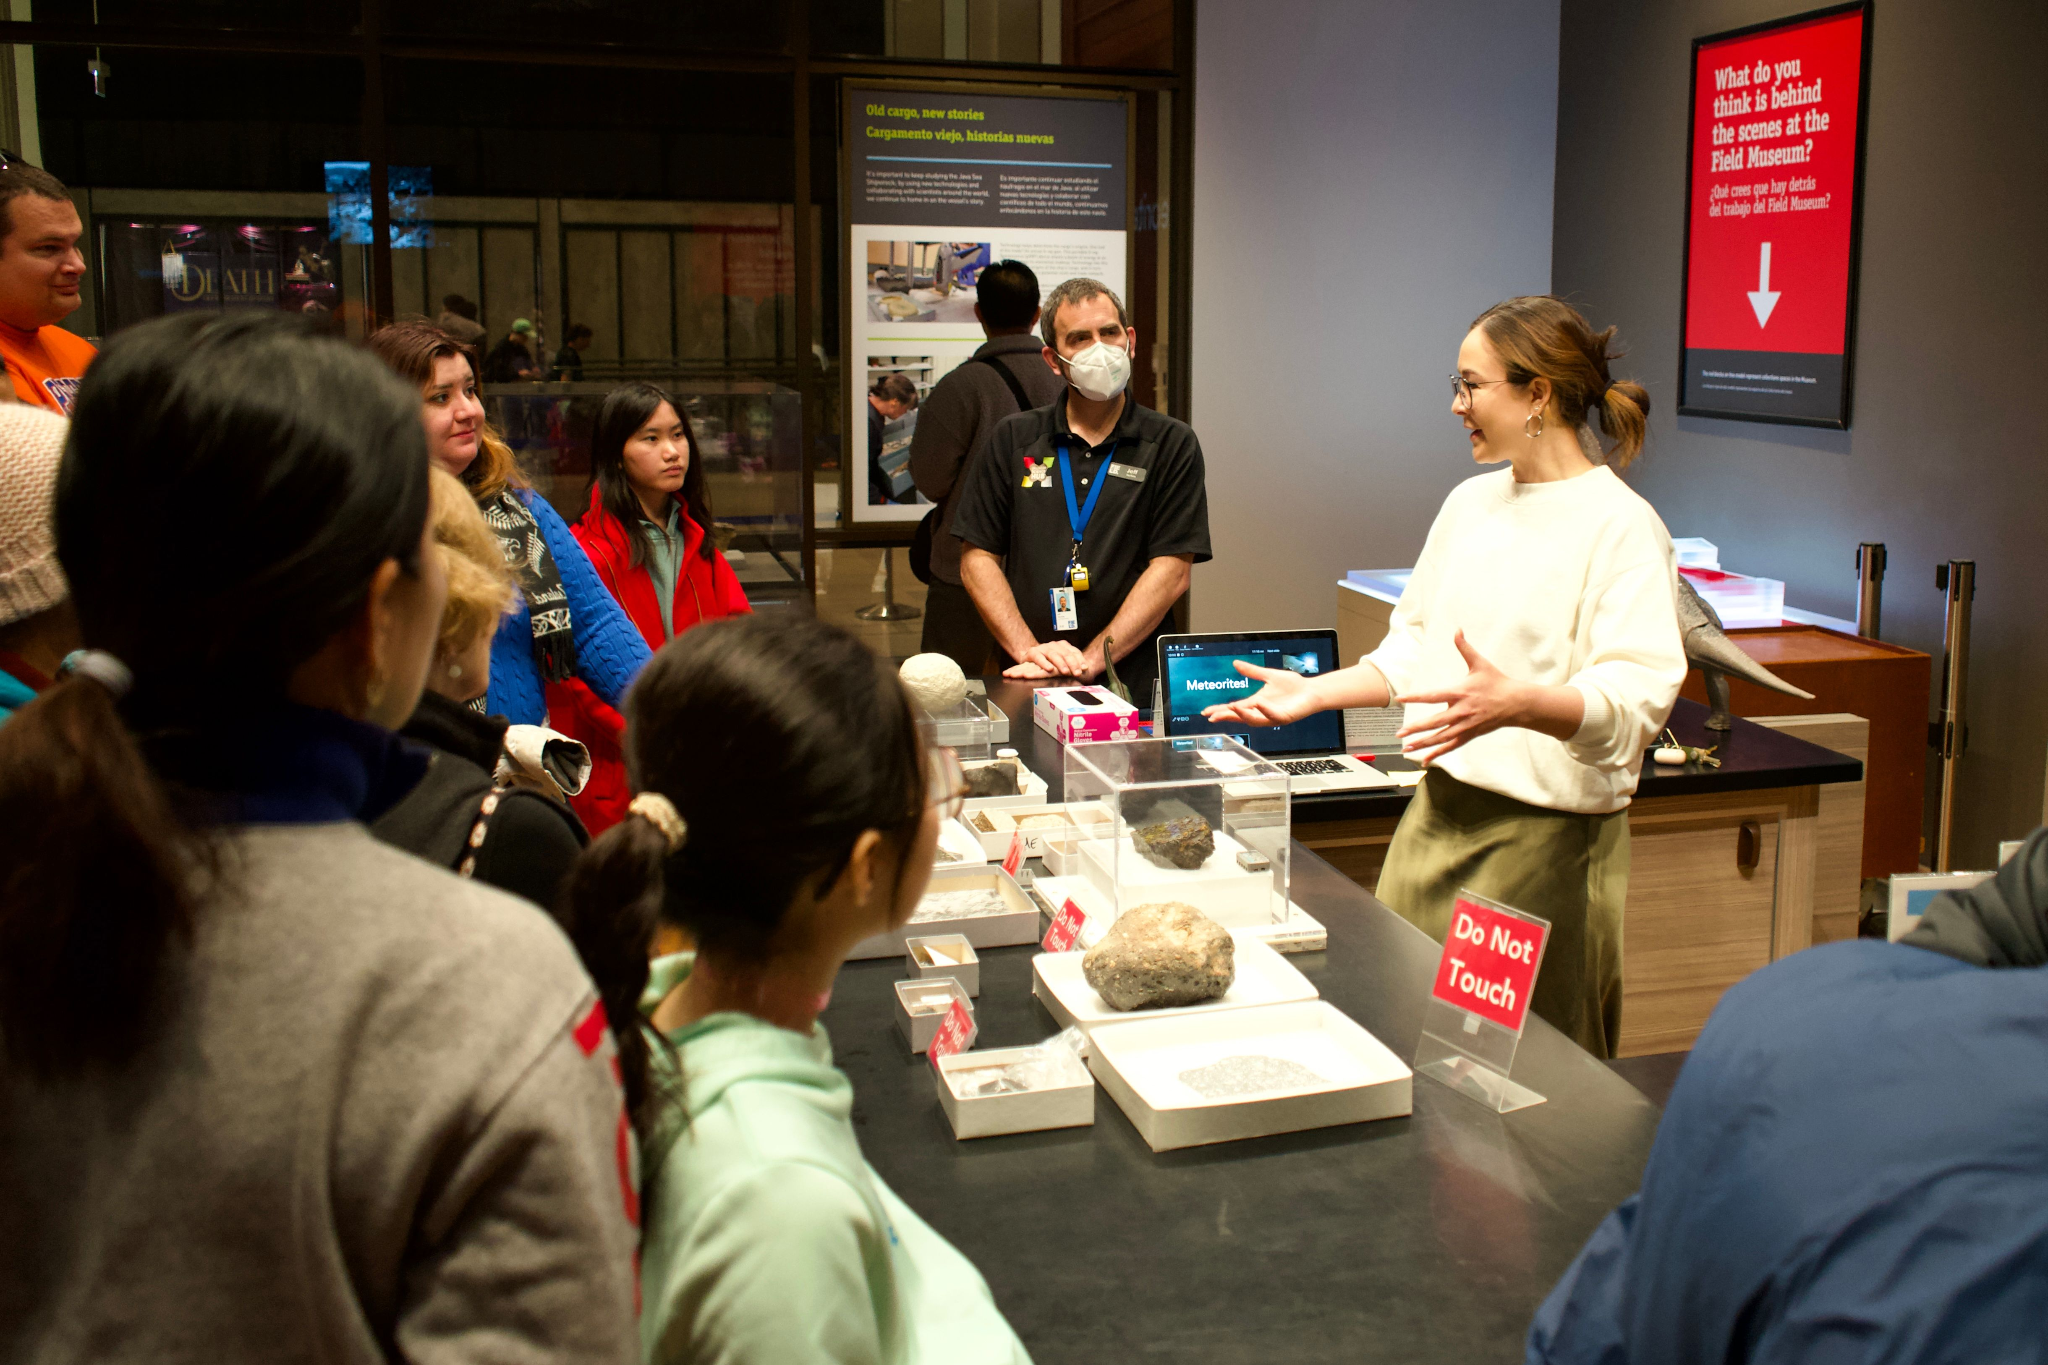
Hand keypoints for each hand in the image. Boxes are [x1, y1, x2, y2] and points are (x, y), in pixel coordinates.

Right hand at [1003, 639, 1090, 679]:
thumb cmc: (1048, 664)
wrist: (1028, 660)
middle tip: (1077, 673)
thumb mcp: (1062, 665)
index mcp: (1063, 646)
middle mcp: (1053, 645)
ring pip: (1053, 654)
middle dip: (1072, 663)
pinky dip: (1044, 663)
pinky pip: (1038, 657)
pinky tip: (1049, 669)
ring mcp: (1043, 648)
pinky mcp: (1032, 652)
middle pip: (1065, 653)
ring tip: (1065, 672)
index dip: (1080, 660)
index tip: (1085, 669)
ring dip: (1060, 663)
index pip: (1074, 652)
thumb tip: (1085, 668)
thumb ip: (1073, 665)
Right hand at [1199, 661, 1320, 727]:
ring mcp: (1273, 716)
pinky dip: (1264, 709)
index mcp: (1256, 703)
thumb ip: (1252, 671)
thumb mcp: (1268, 675)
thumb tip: (1236, 664)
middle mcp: (1262, 712)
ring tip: (1231, 708)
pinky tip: (1258, 702)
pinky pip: (1272, 715)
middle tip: (1213, 716)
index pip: (1234, 709)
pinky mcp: (1284, 717)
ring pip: (1254, 720)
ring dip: (1243, 714)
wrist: (1312, 690)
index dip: (1221, 710)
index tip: (1207, 712)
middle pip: (1240, 717)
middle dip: (1227, 716)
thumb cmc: (1293, 686)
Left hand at [1394, 630, 1530, 764]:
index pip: (1433, 695)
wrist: (1516, 703)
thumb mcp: (1480, 663)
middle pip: (1435, 722)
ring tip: (1406, 748)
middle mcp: (1461, 711)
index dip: (1416, 697)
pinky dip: (1438, 753)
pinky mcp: (1470, 735)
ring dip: (1423, 743)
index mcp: (1460, 693)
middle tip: (1399, 733)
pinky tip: (1425, 760)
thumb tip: (1457, 629)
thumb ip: (1465, 648)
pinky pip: (1451, 746)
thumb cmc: (1497, 682)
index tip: (1400, 698)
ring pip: (1441, 738)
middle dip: (1416, 728)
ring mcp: (1466, 725)